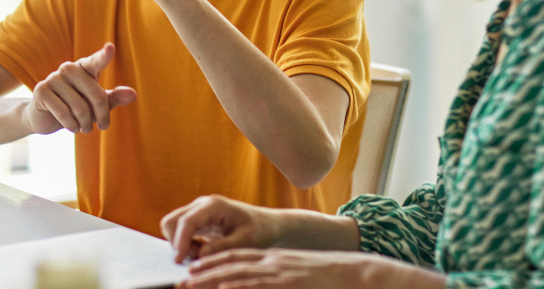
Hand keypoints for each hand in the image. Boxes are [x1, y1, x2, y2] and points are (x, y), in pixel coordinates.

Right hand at [24, 43, 137, 134]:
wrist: (45, 118)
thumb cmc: (76, 108)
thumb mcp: (97, 104)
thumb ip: (115, 97)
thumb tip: (133, 94)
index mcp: (84, 67)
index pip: (96, 61)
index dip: (104, 55)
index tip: (111, 48)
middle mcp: (69, 68)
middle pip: (96, 95)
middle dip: (102, 115)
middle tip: (102, 127)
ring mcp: (53, 78)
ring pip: (80, 107)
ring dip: (85, 124)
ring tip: (85, 128)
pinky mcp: (41, 90)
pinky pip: (63, 112)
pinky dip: (71, 125)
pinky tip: (72, 127)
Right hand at [162, 195, 282, 263]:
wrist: (266, 225)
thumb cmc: (259, 231)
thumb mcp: (245, 241)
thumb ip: (221, 247)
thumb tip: (199, 255)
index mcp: (213, 206)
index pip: (187, 221)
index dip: (180, 241)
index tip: (179, 261)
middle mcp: (201, 205)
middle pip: (172, 221)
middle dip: (178, 242)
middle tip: (196, 257)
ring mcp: (197, 212)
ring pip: (173, 227)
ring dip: (182, 244)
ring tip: (204, 254)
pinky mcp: (197, 221)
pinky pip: (180, 233)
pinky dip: (186, 245)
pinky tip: (204, 251)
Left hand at [179, 249, 440, 288]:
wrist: (361, 273)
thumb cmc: (332, 279)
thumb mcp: (300, 276)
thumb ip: (280, 279)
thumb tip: (260, 284)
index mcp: (276, 259)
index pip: (237, 258)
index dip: (213, 264)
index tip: (194, 271)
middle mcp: (275, 262)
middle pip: (232, 264)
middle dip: (205, 272)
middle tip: (182, 281)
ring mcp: (283, 271)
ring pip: (240, 272)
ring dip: (213, 278)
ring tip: (191, 285)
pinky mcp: (292, 280)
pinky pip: (259, 284)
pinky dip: (240, 284)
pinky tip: (224, 287)